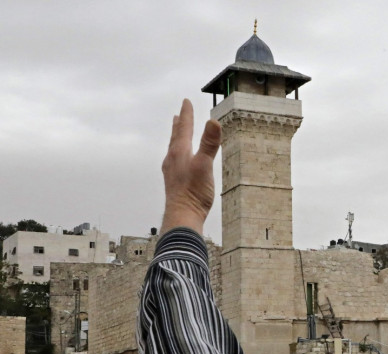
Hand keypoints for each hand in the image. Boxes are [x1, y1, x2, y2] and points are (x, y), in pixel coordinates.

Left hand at [160, 99, 221, 234]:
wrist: (182, 216)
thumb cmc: (193, 192)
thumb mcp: (205, 165)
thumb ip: (209, 144)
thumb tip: (213, 121)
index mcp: (180, 152)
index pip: (184, 128)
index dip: (187, 114)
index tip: (186, 101)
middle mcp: (173, 159)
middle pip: (176, 137)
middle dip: (179, 125)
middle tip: (179, 115)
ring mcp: (172, 171)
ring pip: (174, 149)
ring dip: (177, 139)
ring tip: (178, 135)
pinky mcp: (174, 182)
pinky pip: (175, 161)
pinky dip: (178, 154)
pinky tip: (180, 162)